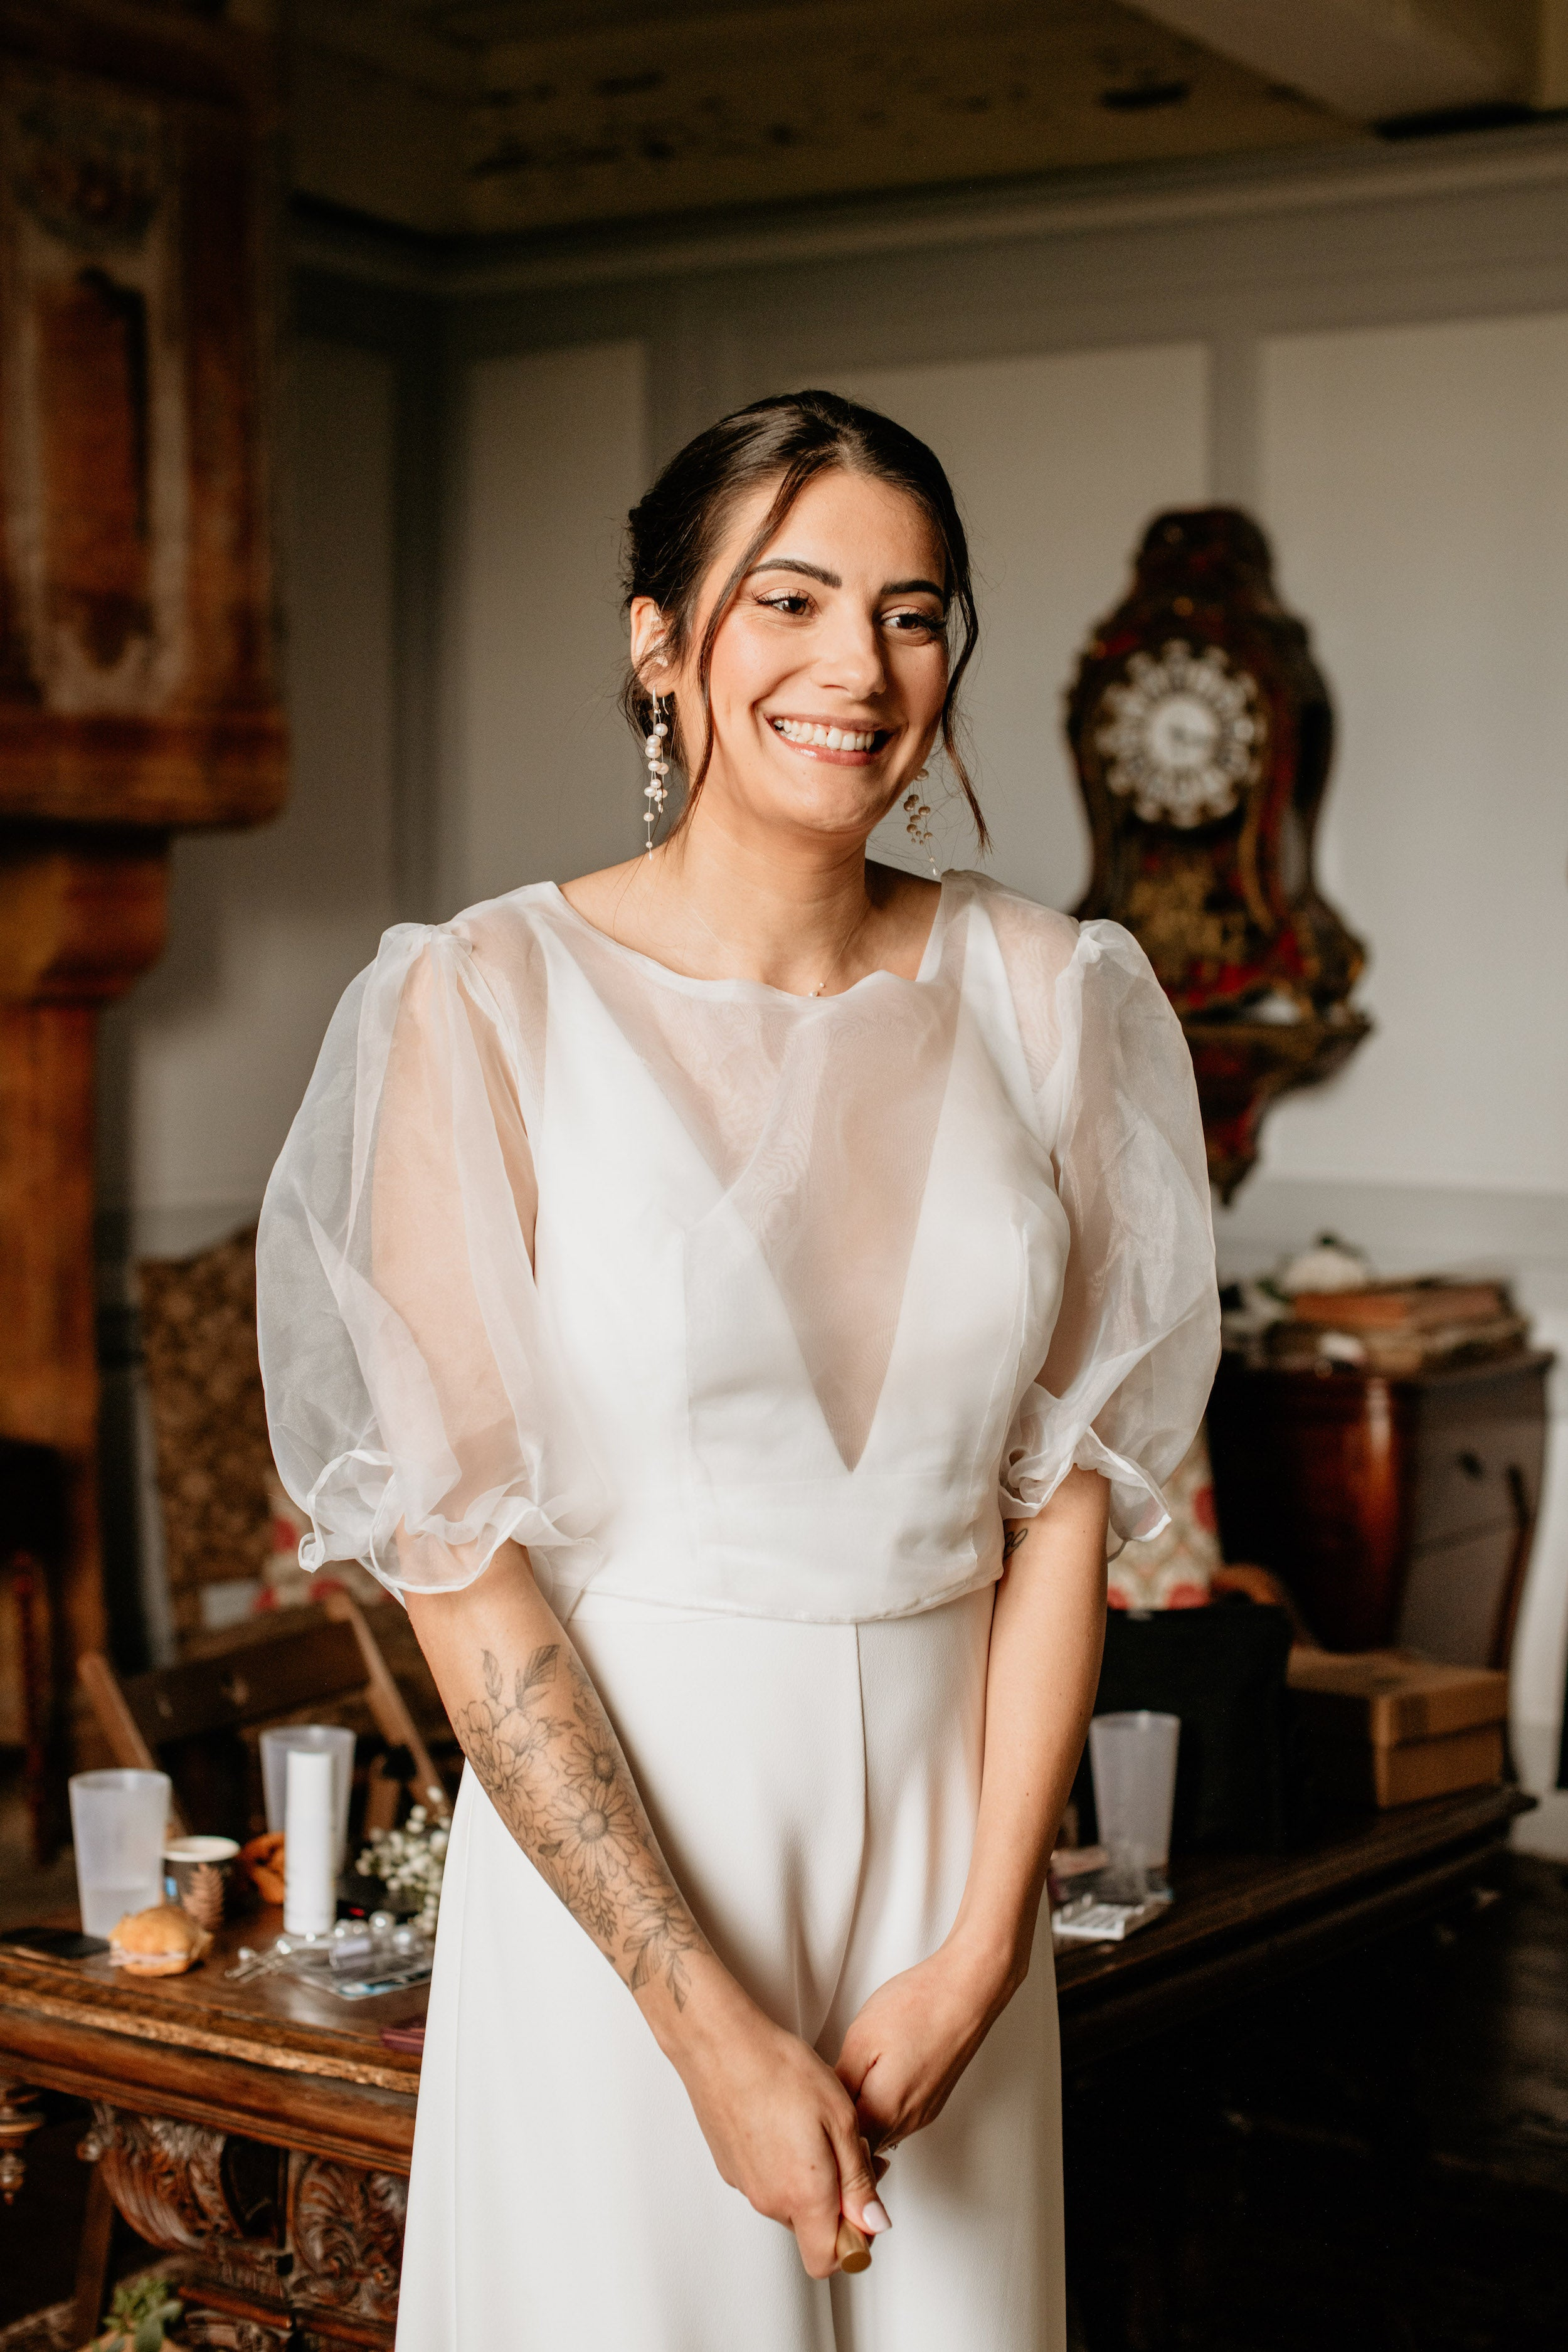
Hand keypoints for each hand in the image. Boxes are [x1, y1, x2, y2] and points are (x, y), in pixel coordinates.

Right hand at [655, 1961, 889, 2275]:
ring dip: (810, 2178)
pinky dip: (782, 2162)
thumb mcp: (841, 2119)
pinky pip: (766, 2179)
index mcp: (803, 2195)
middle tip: (849, 2148)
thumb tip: (874, 2223)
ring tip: (816, 2125)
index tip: (863, 2203)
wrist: (722, 2045)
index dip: (854, 2240)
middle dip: (836, 2200)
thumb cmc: (780, 2071)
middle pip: (812, 2228)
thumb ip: (858, 2181)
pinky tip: (786, 2119)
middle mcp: (770, 2200)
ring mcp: (746, 2184)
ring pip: (789, 2201)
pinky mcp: (730, 2166)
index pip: (829, 2260)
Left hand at [834, 1933, 1017, 2160]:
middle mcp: (907, 2121)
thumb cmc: (917, 2007)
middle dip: (840, 2128)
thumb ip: (840, 2084)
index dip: (823, 2131)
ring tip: (846, 2082)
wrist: (967, 1989)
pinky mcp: (933, 2099)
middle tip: (822, 2096)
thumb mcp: (860, 2040)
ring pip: (881, 2131)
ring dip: (860, 2116)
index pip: (843, 2148)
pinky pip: (898, 2117)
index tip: (809, 2111)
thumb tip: (826, 2109)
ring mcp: (924, 2112)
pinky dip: (880, 2106)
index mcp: (884, 2112)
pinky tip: (872, 2077)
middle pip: (863, 2145)